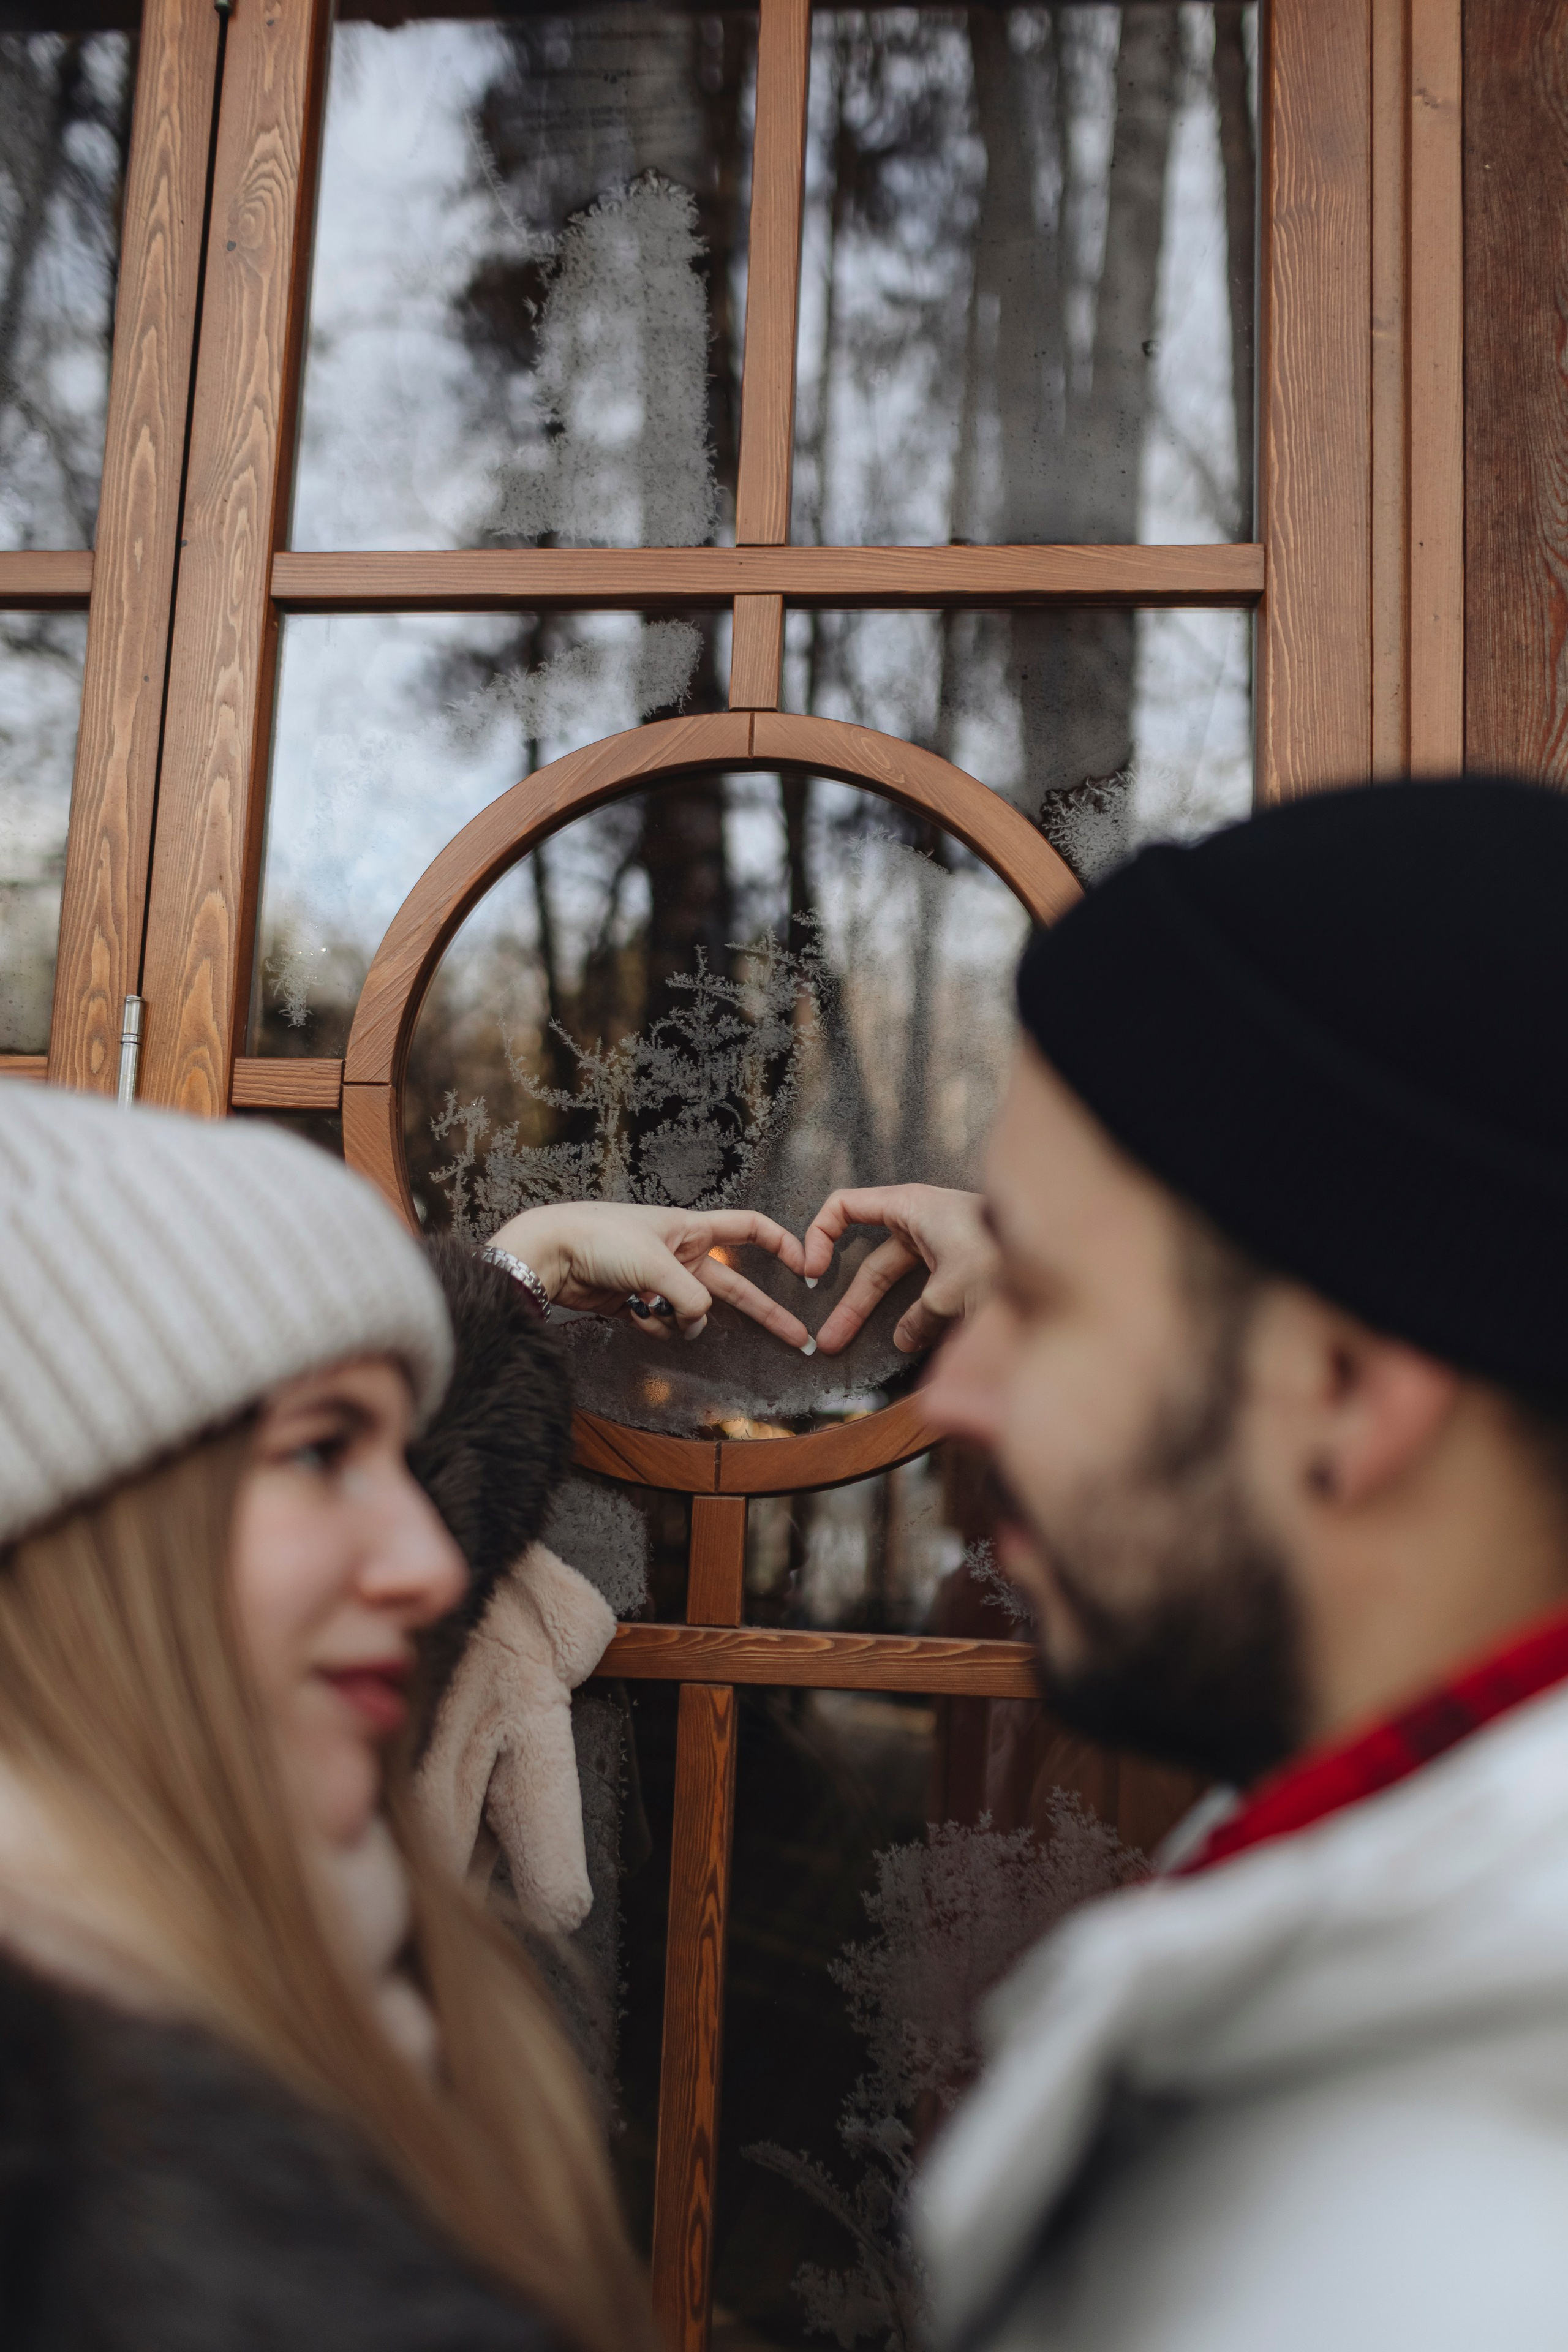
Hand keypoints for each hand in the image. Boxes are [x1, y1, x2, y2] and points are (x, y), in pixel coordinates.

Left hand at [487, 1202, 812, 1348]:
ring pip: (694, 1314)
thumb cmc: (600, 1239)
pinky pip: (666, 1326)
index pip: (749, 1229)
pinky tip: (632, 1311)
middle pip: (736, 1286)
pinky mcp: (640, 1304)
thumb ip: (690, 1296)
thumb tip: (700, 1321)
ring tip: (649, 1305)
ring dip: (680, 1320)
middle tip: (798, 1337)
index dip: (781, 1245)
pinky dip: (654, 1326)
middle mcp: (681, 1254)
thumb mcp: (656, 1263)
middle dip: (766, 1312)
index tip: (807, 1267)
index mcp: (691, 1228)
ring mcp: (662, 1281)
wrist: (548, 1253)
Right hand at [801, 1185, 995, 1356]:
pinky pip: (923, 1296)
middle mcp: (920, 1223)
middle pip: (870, 1262)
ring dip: (876, 1317)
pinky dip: (912, 1319)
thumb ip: (920, 1317)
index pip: (845, 1208)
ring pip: (896, 1285)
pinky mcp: (958, 1271)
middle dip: (848, 1303)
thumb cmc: (1005, 1258)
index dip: (819, 1236)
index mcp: (908, 1207)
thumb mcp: (951, 1291)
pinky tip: (906, 1345)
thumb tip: (906, 1339)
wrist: (1067, 1255)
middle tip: (827, 1339)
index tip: (811, 1273)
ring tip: (847, 1348)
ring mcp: (940, 1247)